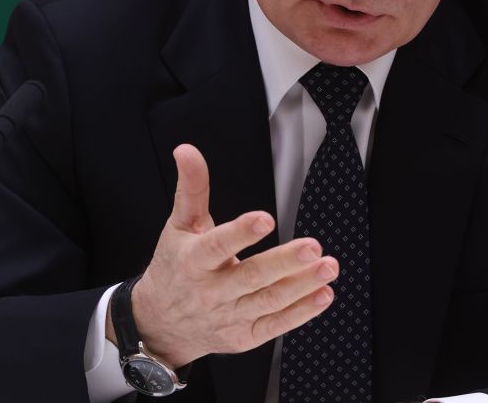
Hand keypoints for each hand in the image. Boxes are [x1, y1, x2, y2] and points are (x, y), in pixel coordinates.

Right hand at [110, 143, 337, 367]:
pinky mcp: (244, 336)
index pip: (216, 246)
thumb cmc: (175, 267)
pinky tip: (322, 294)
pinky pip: (275, 325)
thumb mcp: (178, 226)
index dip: (240, 233)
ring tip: (327, 267)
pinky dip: (301, 312)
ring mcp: (229, 316)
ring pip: (268, 301)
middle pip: (251, 277)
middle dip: (284, 262)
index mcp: (193, 261)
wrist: (160, 323)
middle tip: (312, 247)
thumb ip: (191, 187)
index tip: (265, 218)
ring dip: (301, 286)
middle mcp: (211, 292)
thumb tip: (187, 151)